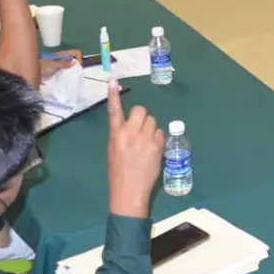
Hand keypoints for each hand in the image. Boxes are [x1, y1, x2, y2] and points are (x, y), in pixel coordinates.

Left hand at [39, 49, 82, 80]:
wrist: (33, 73)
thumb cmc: (42, 66)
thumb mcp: (54, 64)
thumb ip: (63, 63)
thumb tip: (74, 62)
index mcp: (63, 55)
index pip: (76, 52)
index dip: (79, 58)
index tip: (78, 66)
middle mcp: (63, 58)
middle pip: (75, 59)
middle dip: (77, 65)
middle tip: (75, 73)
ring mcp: (61, 64)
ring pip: (72, 65)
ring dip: (73, 70)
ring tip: (71, 76)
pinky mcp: (59, 70)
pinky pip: (67, 71)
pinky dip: (69, 74)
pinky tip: (67, 78)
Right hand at [105, 79, 163, 217]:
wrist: (128, 192)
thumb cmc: (118, 172)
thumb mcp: (112, 151)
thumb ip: (119, 134)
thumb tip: (128, 123)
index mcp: (115, 136)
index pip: (114, 111)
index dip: (113, 96)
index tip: (113, 82)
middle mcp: (129, 134)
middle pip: (140, 110)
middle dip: (141, 117)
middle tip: (139, 129)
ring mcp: (144, 140)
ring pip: (153, 121)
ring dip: (150, 128)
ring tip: (145, 143)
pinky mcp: (157, 147)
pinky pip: (160, 133)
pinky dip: (158, 138)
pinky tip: (152, 150)